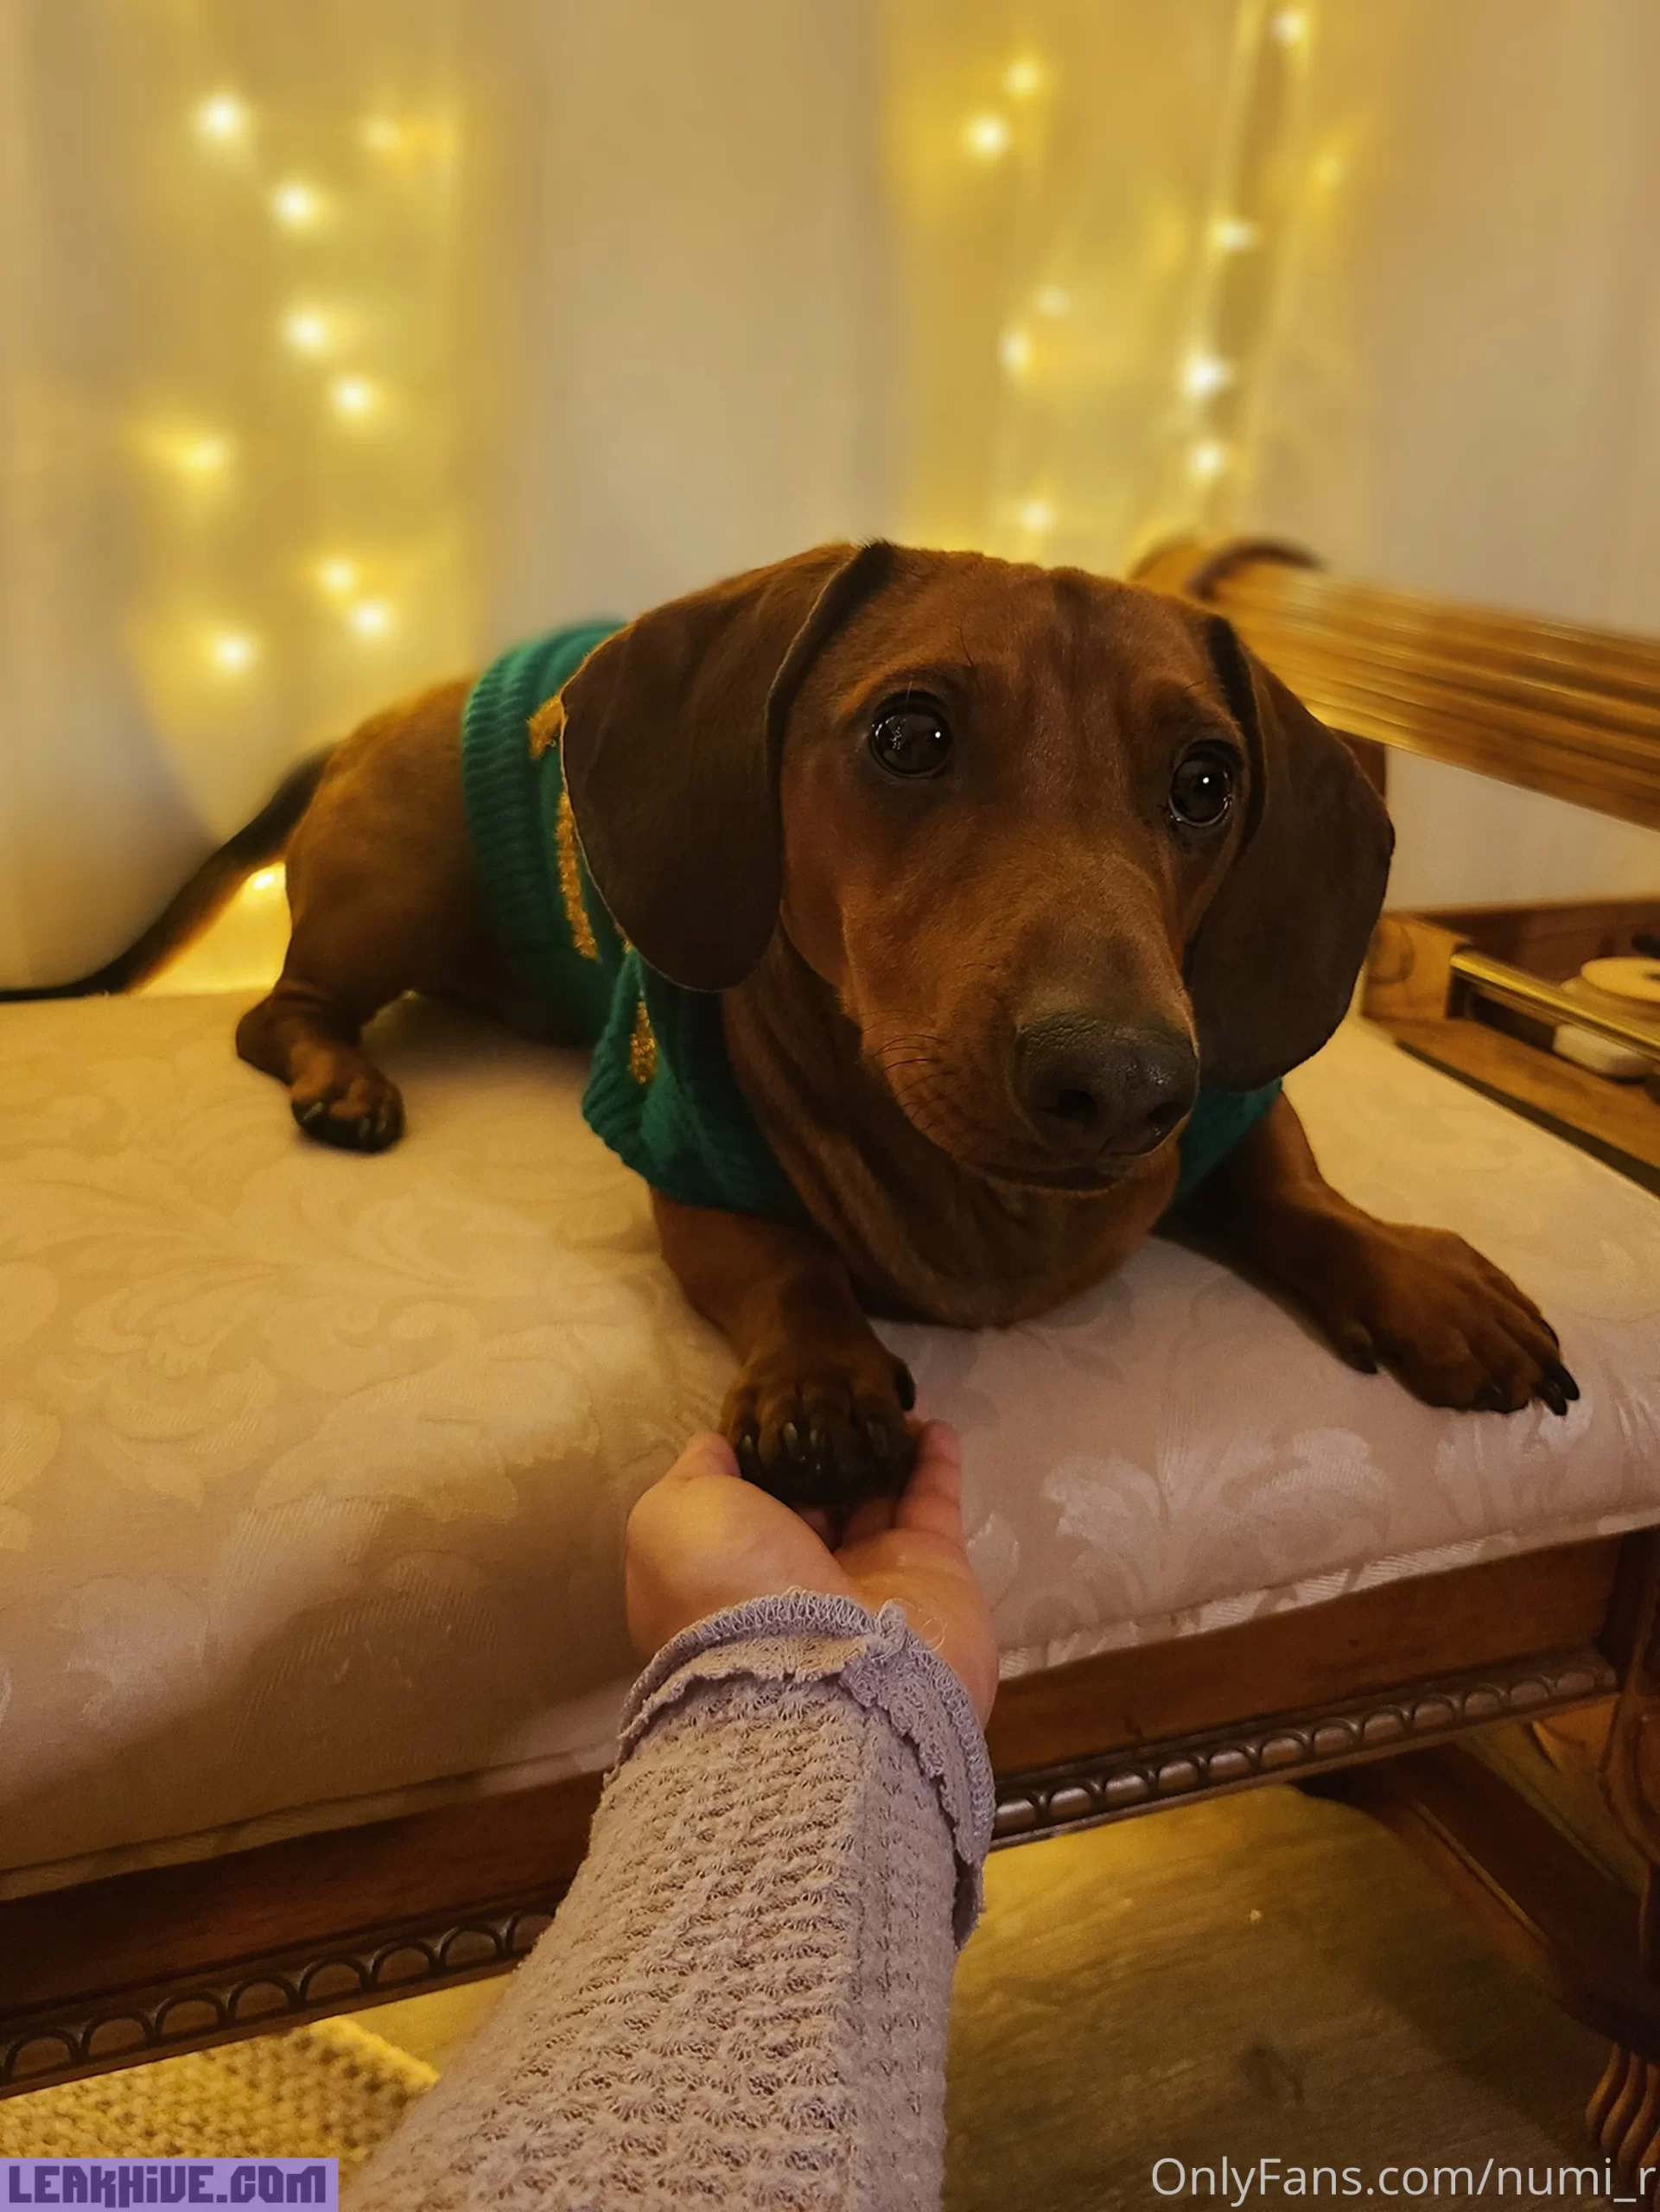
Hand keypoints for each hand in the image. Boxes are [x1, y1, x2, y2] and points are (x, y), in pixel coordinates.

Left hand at [625, 1419, 998, 1726]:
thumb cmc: (731, 1589)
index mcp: (730, 1577)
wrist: (827, 1681)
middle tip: (838, 1396)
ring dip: (879, 1446)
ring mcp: (869, 1580)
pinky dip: (933, 1459)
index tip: (774, 1410)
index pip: (743, 1510)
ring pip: (875, 1498)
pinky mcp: (931, 1574)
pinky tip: (928, 1419)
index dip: (757, 1461)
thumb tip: (716, 1446)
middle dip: (823, 1452)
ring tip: (884, 1396)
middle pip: (813, 1503)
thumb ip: (695, 1476)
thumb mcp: (673, 1519)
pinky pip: (932, 1502)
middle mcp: (796, 1583)